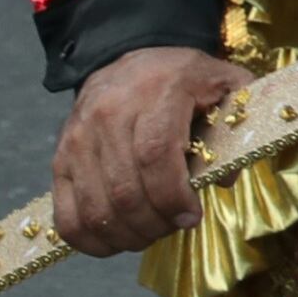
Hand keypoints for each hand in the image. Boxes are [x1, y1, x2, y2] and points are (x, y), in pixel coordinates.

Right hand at [52, 47, 251, 256]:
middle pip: (125, 190)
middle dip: (154, 223)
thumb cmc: (184, 78)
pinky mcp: (60, 160)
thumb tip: (224, 180)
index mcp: (157, 93)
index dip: (172, 196)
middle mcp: (109, 115)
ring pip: (95, 208)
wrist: (128, 56)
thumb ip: (237, 124)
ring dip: (127, 235)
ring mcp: (78, 140)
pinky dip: (90, 239)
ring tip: (151, 233)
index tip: (191, 217)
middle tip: (174, 227)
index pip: (155, 154)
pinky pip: (66, 215)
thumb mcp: (225, 84)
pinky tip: (117, 239)